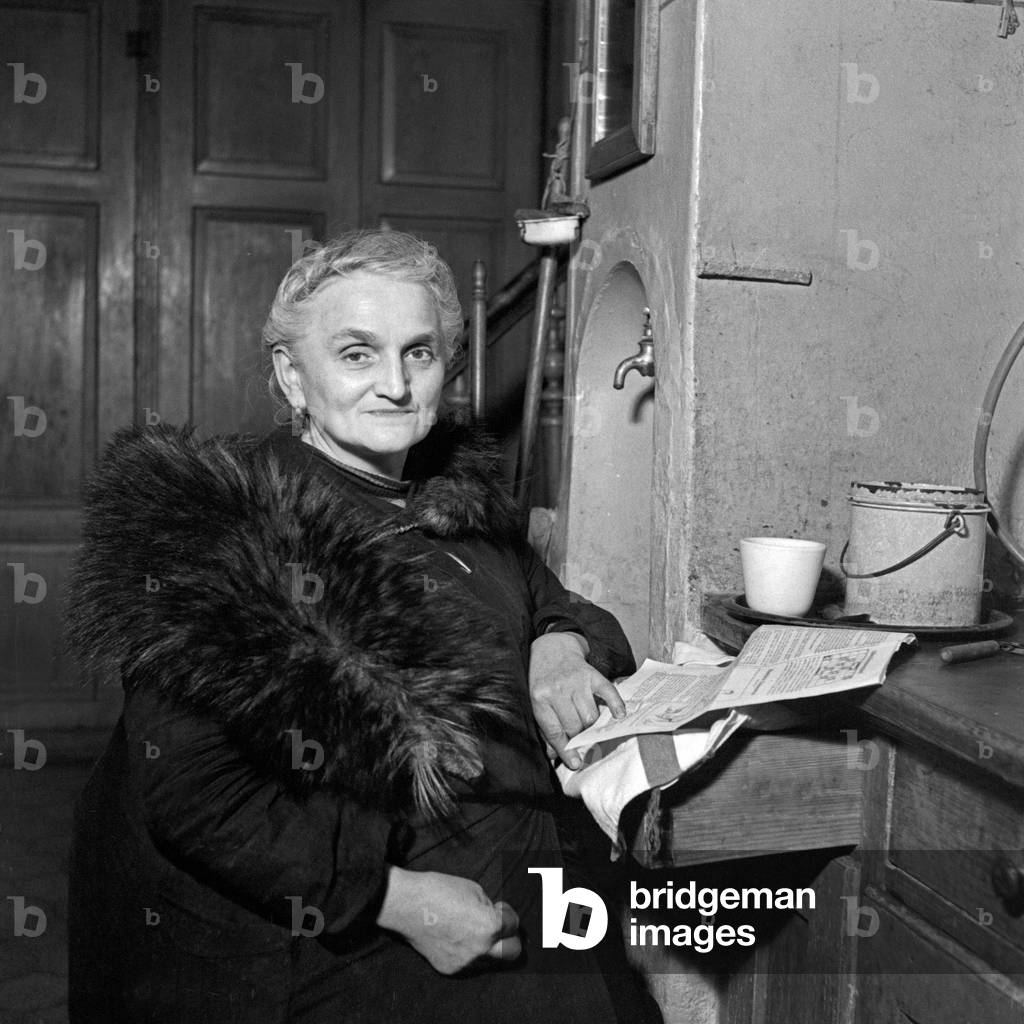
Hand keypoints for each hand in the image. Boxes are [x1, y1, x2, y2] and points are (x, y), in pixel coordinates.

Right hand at [376, 867, 520, 974]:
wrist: (407, 905)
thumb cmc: (440, 890)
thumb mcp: (474, 889)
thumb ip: (490, 908)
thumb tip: (496, 918)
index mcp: (490, 927)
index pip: (514, 925)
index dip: (507, 913)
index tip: (500, 908)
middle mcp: (481, 949)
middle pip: (512, 953)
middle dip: (509, 938)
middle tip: (499, 927)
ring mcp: (465, 963)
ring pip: (492, 962)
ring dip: (490, 948)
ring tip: (476, 931)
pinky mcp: (451, 969)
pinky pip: (470, 964)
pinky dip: (470, 953)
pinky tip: (458, 937)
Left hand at [529, 632, 625, 769]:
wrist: (552, 648)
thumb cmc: (543, 680)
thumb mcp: (537, 701)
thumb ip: (546, 728)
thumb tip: (555, 755)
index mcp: (540, 698)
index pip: (554, 730)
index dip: (565, 749)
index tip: (574, 763)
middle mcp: (558, 689)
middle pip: (575, 725)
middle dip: (580, 738)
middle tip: (583, 743)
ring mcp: (576, 681)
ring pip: (591, 715)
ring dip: (593, 726)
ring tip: (592, 729)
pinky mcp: (592, 674)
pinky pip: (608, 693)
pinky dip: (616, 706)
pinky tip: (618, 716)